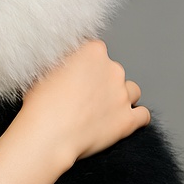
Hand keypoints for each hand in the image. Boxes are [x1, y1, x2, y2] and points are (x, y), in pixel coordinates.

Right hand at [19, 40, 149, 165]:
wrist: (48, 135)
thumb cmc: (40, 104)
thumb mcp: (42, 71)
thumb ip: (60, 63)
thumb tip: (64, 65)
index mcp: (92, 52)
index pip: (93, 49)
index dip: (82, 62)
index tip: (72, 73)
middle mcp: (112, 70)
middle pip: (112, 70)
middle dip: (100, 80)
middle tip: (80, 95)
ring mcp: (123, 95)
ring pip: (131, 90)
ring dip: (119, 96)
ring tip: (99, 109)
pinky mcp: (128, 120)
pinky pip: (142, 115)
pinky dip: (134, 117)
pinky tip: (119, 120)